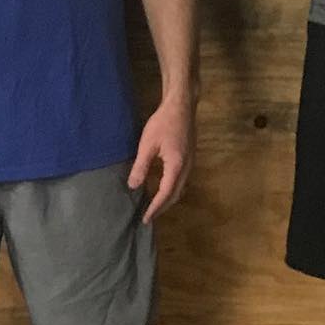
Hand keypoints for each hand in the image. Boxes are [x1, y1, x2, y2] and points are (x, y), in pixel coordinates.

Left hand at [129, 95, 193, 223]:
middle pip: (176, 194)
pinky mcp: (189, 157)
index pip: (166, 194)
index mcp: (176, 166)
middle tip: (149, 215)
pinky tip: (162, 186)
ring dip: (168, 198)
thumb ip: (141, 166)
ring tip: (155, 204)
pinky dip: (172, 188)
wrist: (182, 106)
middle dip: (163, 207)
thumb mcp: (147, 144)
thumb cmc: (163, 123)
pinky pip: (182, 179)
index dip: (155, 207)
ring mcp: (190, 162)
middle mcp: (186, 167)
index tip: (145, 218)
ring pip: (181, 187)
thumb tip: (133, 186)